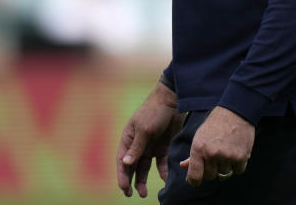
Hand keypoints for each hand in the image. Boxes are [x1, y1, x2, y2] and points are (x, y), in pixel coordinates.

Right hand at [117, 81, 182, 197]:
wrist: (173, 100)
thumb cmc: (154, 111)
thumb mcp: (144, 129)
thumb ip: (136, 147)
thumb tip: (125, 163)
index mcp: (128, 138)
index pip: (122, 160)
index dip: (122, 175)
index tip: (124, 188)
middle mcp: (137, 144)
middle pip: (132, 166)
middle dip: (131, 181)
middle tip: (134, 195)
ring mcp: (150, 145)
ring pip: (145, 167)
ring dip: (143, 180)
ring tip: (144, 193)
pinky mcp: (163, 146)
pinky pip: (161, 162)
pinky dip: (162, 171)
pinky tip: (164, 179)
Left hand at [179, 106, 253, 185]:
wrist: (237, 111)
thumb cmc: (216, 123)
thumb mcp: (200, 136)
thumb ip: (193, 154)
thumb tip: (183, 166)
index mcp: (199, 148)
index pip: (194, 175)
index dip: (194, 181)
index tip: (196, 181)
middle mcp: (212, 153)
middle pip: (210, 176)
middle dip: (212, 169)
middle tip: (216, 156)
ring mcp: (227, 156)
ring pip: (224, 173)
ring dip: (226, 166)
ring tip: (228, 150)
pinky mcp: (241, 157)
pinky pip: (238, 171)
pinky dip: (238, 164)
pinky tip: (237, 151)